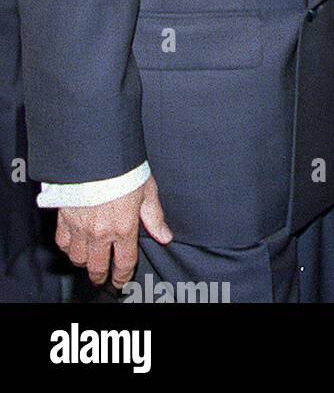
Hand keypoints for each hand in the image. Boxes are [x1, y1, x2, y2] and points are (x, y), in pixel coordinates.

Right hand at [56, 174, 171, 287]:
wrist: (96, 155)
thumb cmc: (125, 170)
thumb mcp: (147, 190)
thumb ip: (154, 217)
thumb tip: (165, 236)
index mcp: (124, 227)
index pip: (123, 263)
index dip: (122, 277)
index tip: (121, 282)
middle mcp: (100, 232)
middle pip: (97, 267)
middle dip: (101, 275)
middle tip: (103, 277)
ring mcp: (80, 228)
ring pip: (78, 259)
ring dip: (85, 261)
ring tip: (91, 258)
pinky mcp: (64, 219)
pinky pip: (63, 244)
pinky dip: (69, 247)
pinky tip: (75, 243)